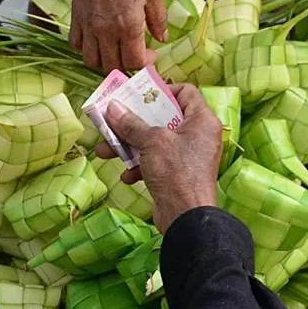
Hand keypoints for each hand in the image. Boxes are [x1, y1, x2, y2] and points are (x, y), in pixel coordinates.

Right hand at [68, 0, 167, 72]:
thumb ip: (158, 18)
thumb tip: (162, 38)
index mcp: (129, 25)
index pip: (134, 63)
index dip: (145, 64)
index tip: (151, 54)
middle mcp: (106, 31)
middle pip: (113, 67)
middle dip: (127, 66)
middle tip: (136, 53)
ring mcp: (88, 27)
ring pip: (92, 62)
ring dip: (105, 62)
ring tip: (116, 50)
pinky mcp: (76, 19)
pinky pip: (76, 45)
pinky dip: (86, 48)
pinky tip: (97, 39)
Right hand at [95, 83, 221, 233]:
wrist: (186, 218)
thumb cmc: (176, 172)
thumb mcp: (151, 142)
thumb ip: (131, 124)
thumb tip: (112, 108)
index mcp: (202, 121)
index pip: (185, 92)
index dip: (162, 90)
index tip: (139, 95)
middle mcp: (198, 136)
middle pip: (163, 118)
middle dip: (135, 122)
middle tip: (114, 120)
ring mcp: (188, 157)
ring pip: (154, 143)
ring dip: (129, 146)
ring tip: (105, 150)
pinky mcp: (177, 175)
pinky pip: (155, 163)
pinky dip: (140, 167)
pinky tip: (127, 176)